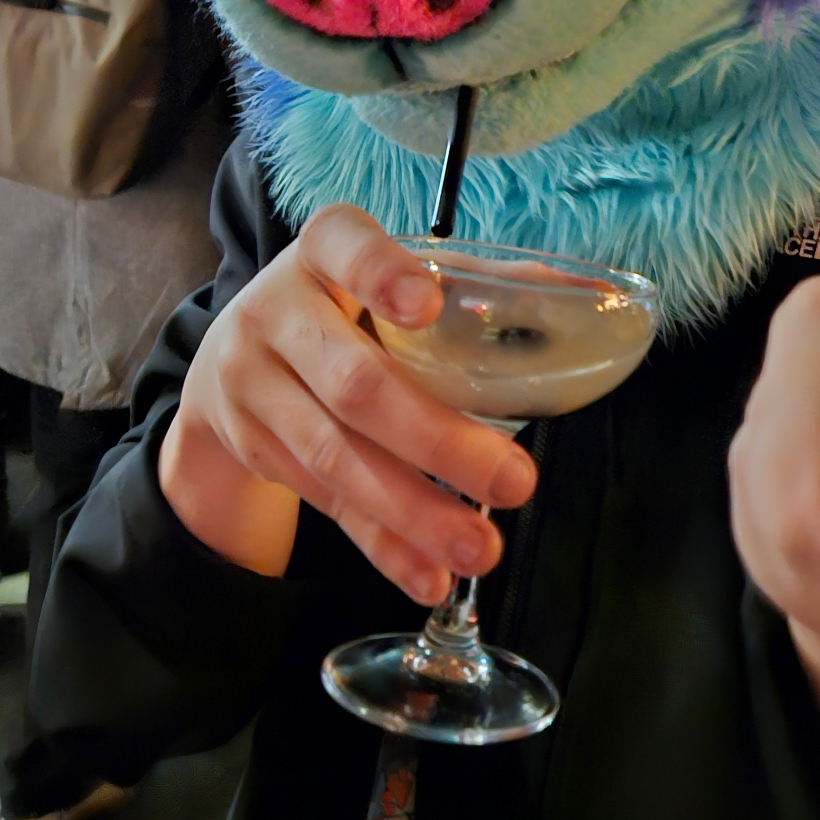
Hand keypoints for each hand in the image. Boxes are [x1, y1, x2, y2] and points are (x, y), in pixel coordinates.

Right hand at [158, 208, 536, 597]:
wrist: (232, 357)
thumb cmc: (343, 302)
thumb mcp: (386, 272)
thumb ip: (474, 283)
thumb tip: (586, 295)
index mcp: (321, 249)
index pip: (342, 246)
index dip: (382, 274)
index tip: (429, 302)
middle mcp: (275, 312)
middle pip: (355, 383)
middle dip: (437, 441)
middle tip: (515, 480)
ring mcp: (254, 385)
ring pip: (337, 457)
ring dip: (415, 512)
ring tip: (481, 546)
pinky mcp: (256, 449)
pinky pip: (326, 504)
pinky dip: (383, 545)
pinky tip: (428, 574)